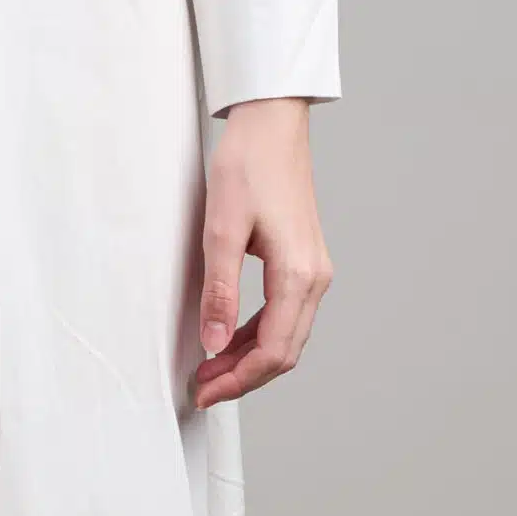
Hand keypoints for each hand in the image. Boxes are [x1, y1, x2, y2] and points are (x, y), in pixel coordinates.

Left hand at [192, 98, 332, 406]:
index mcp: (298, 275)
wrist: (271, 124)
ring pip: (287, 337)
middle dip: (243, 378)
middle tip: (201, 388)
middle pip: (285, 352)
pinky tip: (229, 338)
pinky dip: (258, 335)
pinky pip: (285, 315)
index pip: (273, 351)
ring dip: (250, 359)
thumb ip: (219, 291)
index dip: (237, 380)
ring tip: (209, 368)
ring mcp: (314, 270)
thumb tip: (215, 344)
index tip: (203, 391)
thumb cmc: (247, 166)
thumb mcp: (221, 229)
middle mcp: (315, 278)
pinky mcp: (304, 262)